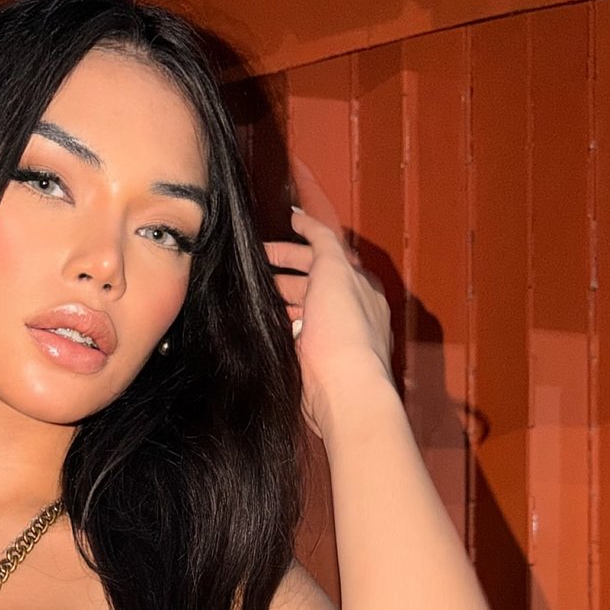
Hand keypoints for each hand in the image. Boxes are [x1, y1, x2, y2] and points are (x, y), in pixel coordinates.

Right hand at [263, 175, 393, 441]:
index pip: (326, 255)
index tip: (267, 241)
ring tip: (250, 292)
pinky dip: (278, 324)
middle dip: (282, 269)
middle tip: (251, 265)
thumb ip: (322, 241)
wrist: (343, 391)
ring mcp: (333, 338)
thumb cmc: (343, 330)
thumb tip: (303, 218)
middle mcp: (350, 310)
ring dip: (278, 297)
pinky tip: (261, 323)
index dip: (297, 244)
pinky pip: (294, 335)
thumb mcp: (335, 271)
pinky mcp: (317, 362)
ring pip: (301, 308)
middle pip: (312, 281)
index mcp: (359, 286)